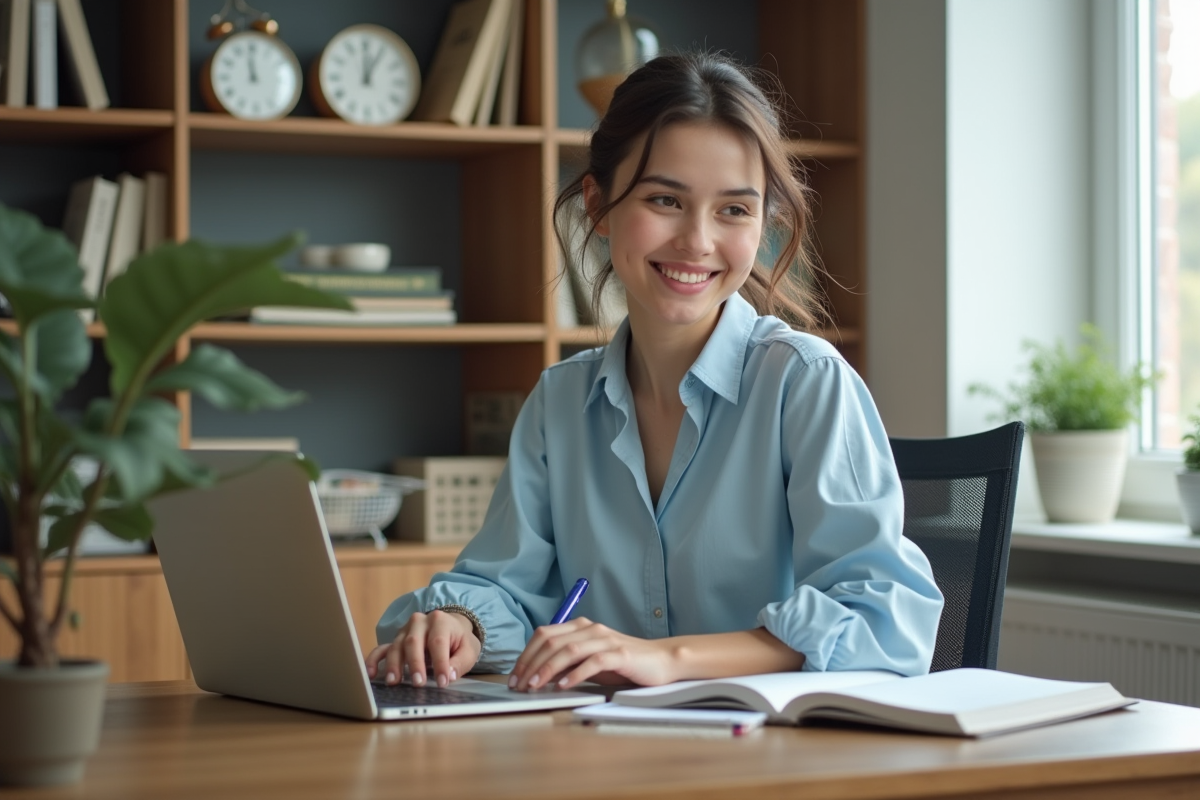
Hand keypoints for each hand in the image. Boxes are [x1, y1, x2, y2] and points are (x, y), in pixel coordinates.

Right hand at [364, 610, 480, 688]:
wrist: (451, 626)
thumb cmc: (459, 640)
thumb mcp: (469, 649)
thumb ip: (461, 662)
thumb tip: (450, 675)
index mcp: (440, 622)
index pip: (438, 642)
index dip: (440, 663)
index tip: (442, 682)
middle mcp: (420, 622)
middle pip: (413, 642)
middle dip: (415, 664)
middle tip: (418, 683)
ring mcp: (404, 630)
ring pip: (396, 646)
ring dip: (394, 665)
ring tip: (394, 682)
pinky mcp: (395, 640)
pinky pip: (381, 648)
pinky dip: (374, 661)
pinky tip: (371, 674)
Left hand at [507, 617, 676, 691]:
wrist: (660, 662)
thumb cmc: (623, 664)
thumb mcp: (589, 662)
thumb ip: (566, 664)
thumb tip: (537, 675)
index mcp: (580, 627)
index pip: (544, 635)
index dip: (526, 655)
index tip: (515, 676)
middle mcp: (590, 629)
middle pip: (551, 642)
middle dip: (531, 664)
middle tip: (520, 685)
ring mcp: (605, 640)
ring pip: (568, 650)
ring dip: (547, 669)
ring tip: (535, 686)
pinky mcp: (620, 654)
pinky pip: (593, 662)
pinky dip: (575, 674)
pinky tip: (564, 686)